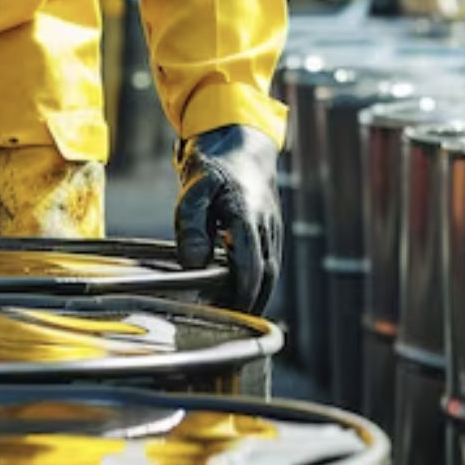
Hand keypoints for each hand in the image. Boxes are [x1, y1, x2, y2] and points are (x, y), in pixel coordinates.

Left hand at [174, 124, 281, 315]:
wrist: (239, 141)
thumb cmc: (213, 165)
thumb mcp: (193, 191)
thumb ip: (191, 227)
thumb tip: (193, 264)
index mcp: (248, 215)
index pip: (250, 266)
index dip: (240, 294)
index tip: (223, 313)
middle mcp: (266, 224)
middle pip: (266, 275)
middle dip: (249, 302)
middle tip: (225, 323)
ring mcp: (272, 227)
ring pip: (270, 270)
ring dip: (253, 294)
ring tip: (227, 312)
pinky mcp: (270, 229)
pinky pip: (267, 261)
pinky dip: (255, 280)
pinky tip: (233, 290)